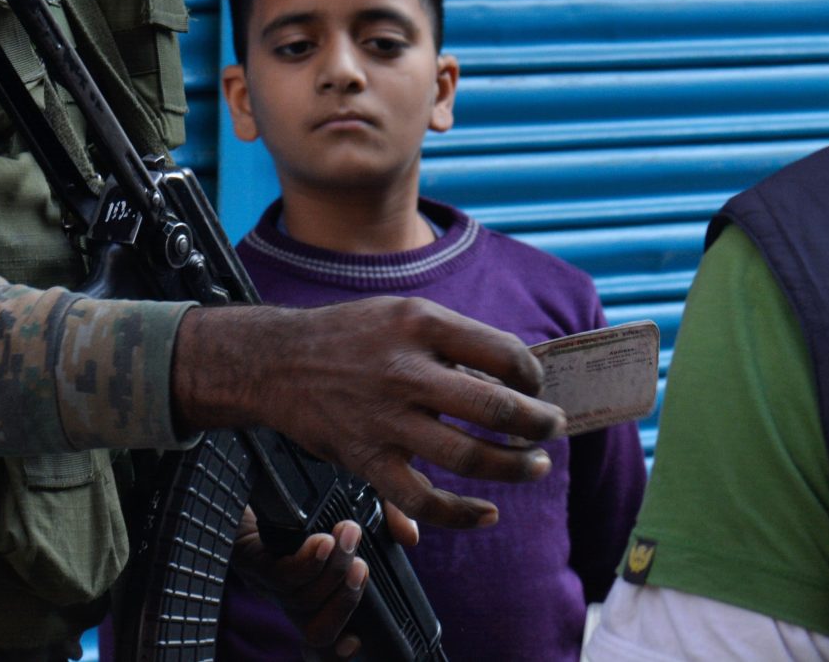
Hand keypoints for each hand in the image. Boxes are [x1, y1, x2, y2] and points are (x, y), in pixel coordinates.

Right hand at [172, 297, 565, 527]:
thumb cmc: (350, 336)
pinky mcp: (367, 458)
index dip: (533, 375)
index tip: (537, 387)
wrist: (277, 361)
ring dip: (513, 467)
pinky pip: (423, 499)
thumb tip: (510, 380)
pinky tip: (488, 512)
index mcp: (421, 323)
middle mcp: (406, 370)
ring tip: (534, 466)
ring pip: (468, 457)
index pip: (503, 352)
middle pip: (494, 408)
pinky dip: (462, 514)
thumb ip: (453, 344)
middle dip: (537, 425)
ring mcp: (386, 419)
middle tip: (551, 430)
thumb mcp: (402, 315)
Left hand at [233, 505, 421, 658]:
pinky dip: (307, 561)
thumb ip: (388, 516)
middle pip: (318, 632)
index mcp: (314, 594)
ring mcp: (269, 582)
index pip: (324, 641)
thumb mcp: (356, 502)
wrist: (254, 474)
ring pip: (303, 600)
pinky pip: (281, 575)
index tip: (357, 644)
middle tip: (362, 565)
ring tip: (349, 533)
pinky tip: (321, 540)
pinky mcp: (251, 560)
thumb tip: (409, 538)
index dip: (339, 652)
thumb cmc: (308, 496)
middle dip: (347, 602)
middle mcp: (291, 597)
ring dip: (332, 570)